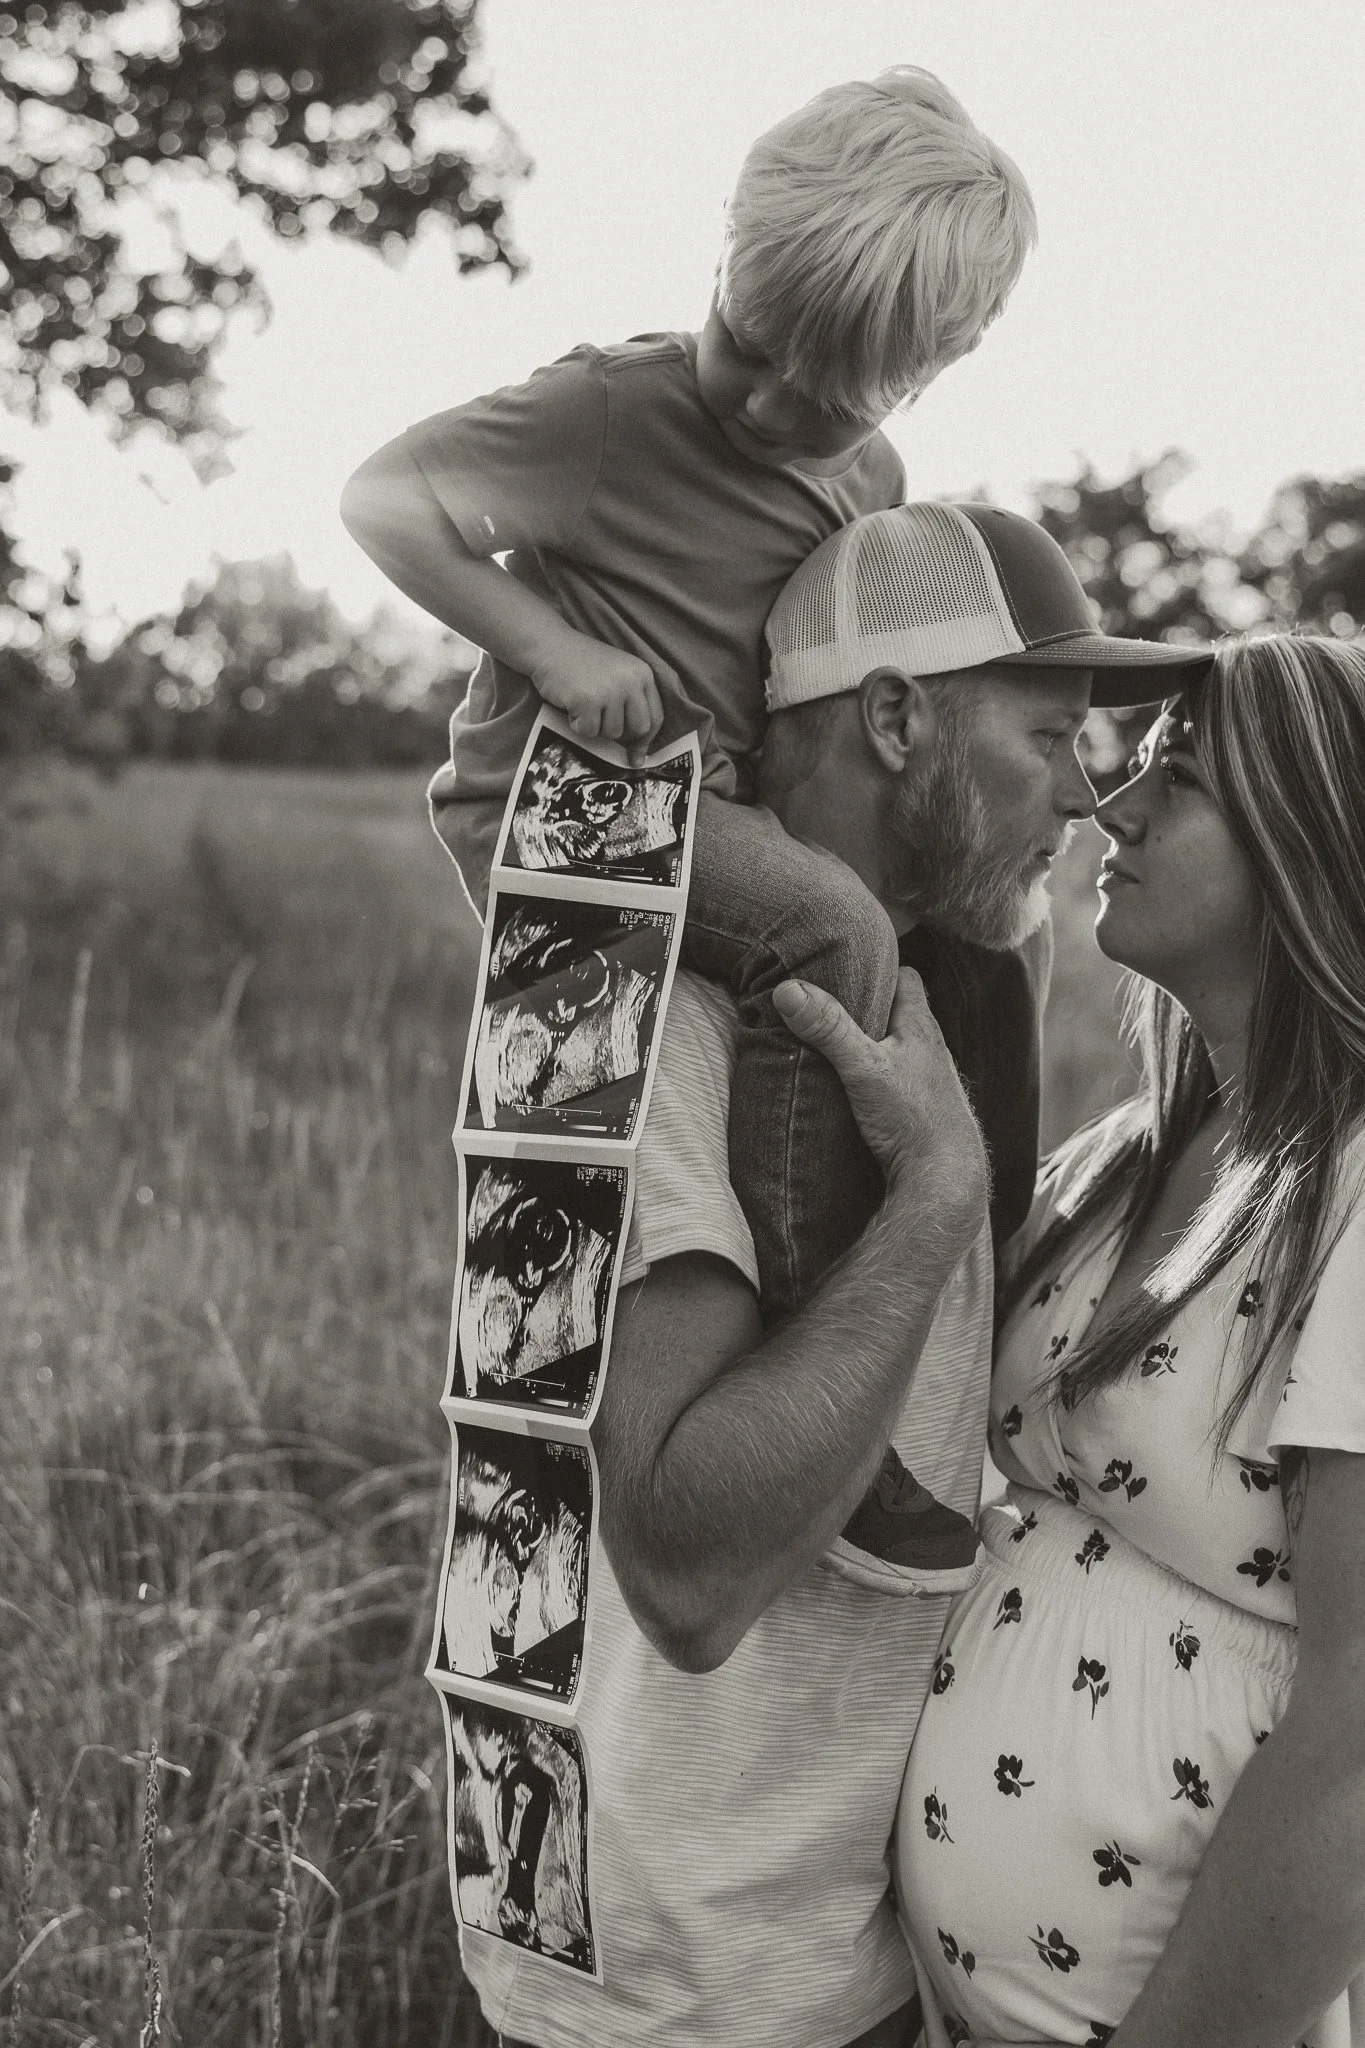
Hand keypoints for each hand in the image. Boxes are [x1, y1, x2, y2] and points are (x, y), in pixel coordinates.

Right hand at [532, 632, 663, 762]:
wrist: (549, 645)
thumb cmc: (581, 665)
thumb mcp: (616, 675)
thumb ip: (631, 705)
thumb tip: (638, 758)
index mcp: (642, 674)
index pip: (656, 717)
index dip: (646, 740)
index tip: (636, 756)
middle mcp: (631, 681)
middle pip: (638, 729)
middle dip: (619, 732)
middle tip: (600, 720)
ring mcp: (610, 690)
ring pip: (612, 733)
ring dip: (594, 725)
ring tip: (582, 702)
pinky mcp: (588, 700)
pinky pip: (588, 731)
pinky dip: (576, 724)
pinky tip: (571, 703)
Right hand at [773, 967, 987, 1221]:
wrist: (945, 1179)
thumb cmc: (913, 1120)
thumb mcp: (862, 1068)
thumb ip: (827, 1028)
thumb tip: (787, 990)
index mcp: (921, 1028)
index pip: (907, 978)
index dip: (882, 966)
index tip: (851, 961)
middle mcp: (931, 1051)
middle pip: (901, 1014)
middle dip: (872, 1006)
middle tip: (833, 1002)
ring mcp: (930, 1084)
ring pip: (900, 1051)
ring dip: (875, 1046)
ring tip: (839, 1046)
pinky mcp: (923, 1113)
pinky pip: (899, 1083)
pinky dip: (880, 1078)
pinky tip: (858, 1092)